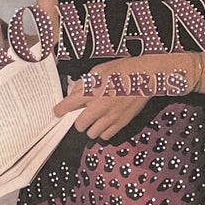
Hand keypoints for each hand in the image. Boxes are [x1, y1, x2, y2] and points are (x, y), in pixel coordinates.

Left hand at [60, 53, 191, 141]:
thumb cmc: (123, 69)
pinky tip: (106, 123)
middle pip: (79, 125)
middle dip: (78, 120)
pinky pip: (106, 135)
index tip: (57, 112)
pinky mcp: (122, 122)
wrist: (146, 76)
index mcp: (93, 91)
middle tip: (82, 114)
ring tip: (96, 119)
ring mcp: (112, 116)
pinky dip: (103, 131)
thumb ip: (84, 82)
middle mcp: (100, 106)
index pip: (69, 105)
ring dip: (91, 127)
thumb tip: (74, 92)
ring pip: (92, 133)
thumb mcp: (99, 70)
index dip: (60, 110)